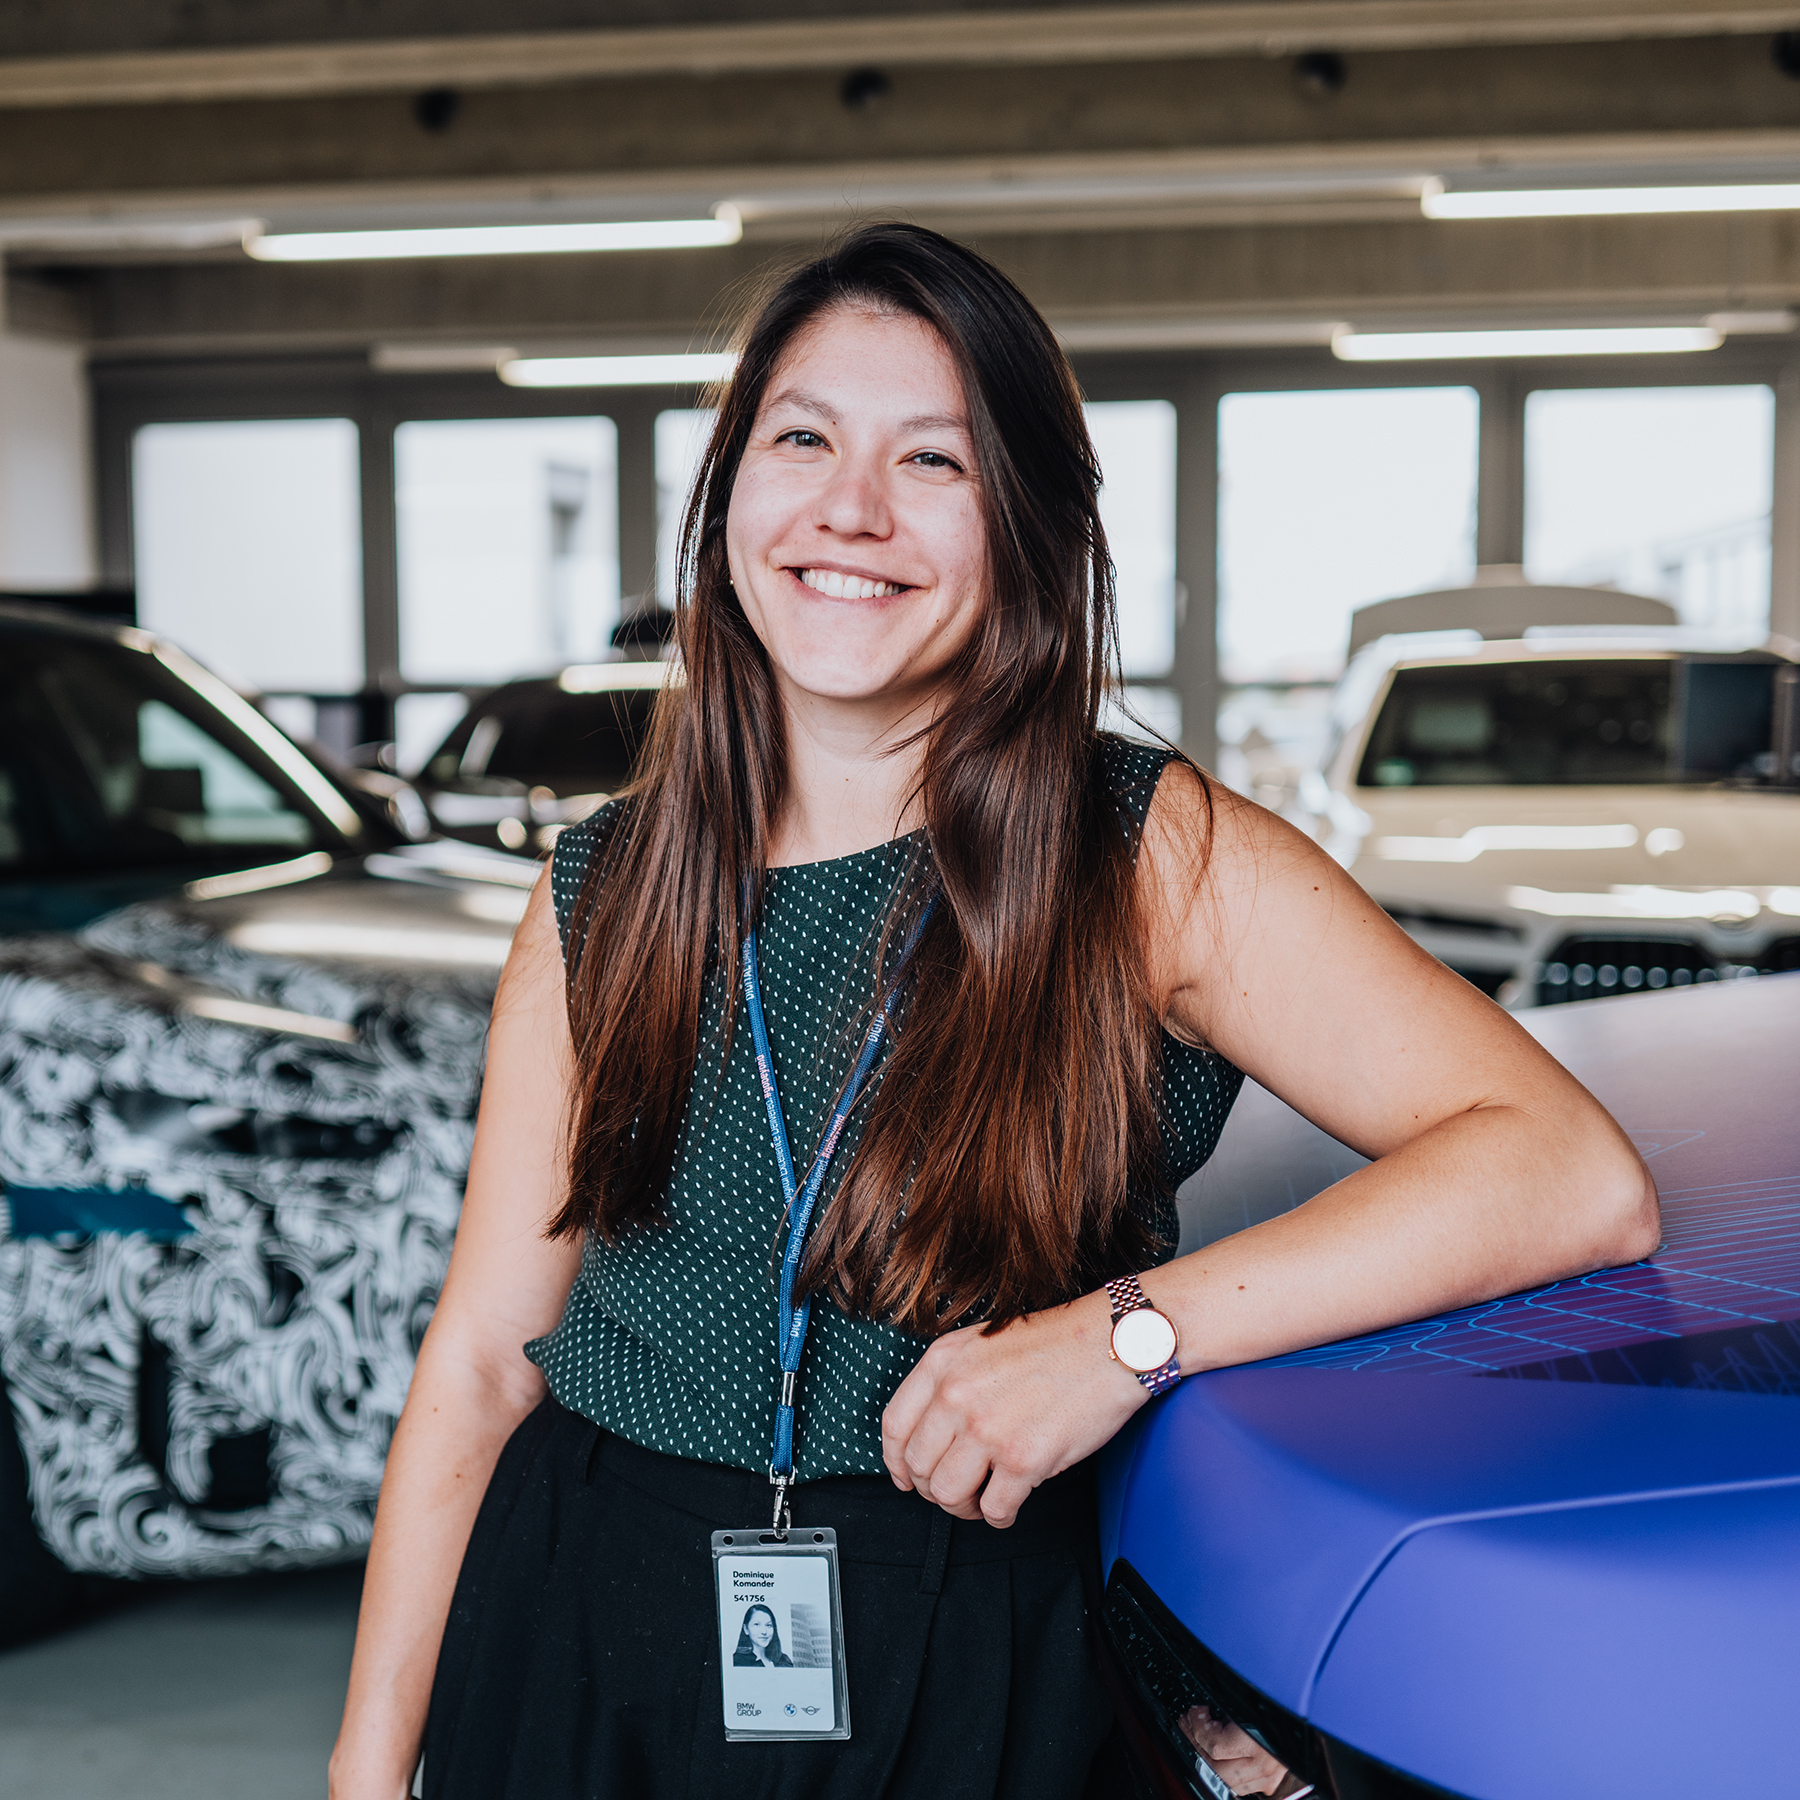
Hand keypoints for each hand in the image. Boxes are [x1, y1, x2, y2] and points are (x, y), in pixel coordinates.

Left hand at [880, 1288, 1146, 1526]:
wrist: (1110, 1343)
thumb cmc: (1055, 1343)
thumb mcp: (981, 1344)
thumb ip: (949, 1380)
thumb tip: (929, 1431)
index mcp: (943, 1363)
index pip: (895, 1426)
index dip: (897, 1462)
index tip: (907, 1477)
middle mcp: (957, 1395)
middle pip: (918, 1467)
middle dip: (935, 1488)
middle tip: (958, 1489)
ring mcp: (988, 1428)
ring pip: (948, 1494)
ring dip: (964, 1507)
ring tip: (982, 1500)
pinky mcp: (1024, 1459)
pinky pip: (994, 1509)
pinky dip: (999, 1516)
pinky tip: (1010, 1505)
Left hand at [1177, 1705, 1294, 1796]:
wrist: (1307, 1717)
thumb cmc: (1282, 1701)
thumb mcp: (1251, 1700)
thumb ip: (1230, 1707)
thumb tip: (1207, 1709)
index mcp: (1259, 1741)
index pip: (1215, 1745)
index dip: (1198, 1727)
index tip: (1195, 1712)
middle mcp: (1264, 1764)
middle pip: (1216, 1767)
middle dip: (1196, 1745)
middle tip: (1188, 1726)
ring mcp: (1267, 1777)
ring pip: (1226, 1782)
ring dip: (1208, 1761)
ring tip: (1198, 1740)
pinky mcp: (1270, 1783)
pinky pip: (1241, 1785)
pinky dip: (1225, 1773)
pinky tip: (1217, 1757)